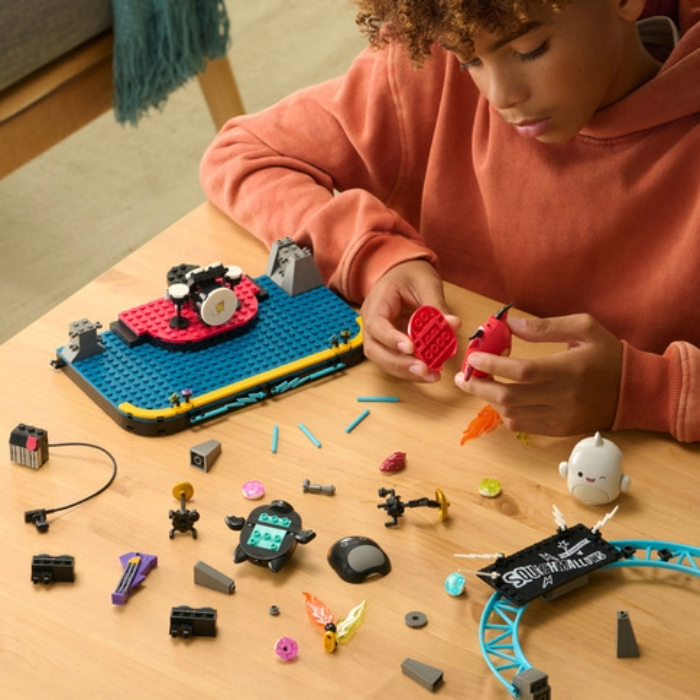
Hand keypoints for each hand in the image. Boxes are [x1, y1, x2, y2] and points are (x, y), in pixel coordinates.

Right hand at [360, 260, 459, 381]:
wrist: (400, 272)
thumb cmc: (410, 274)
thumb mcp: (426, 283)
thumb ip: (437, 306)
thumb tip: (453, 324)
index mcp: (378, 301)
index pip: (376, 324)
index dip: (391, 339)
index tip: (411, 348)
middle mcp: (371, 320)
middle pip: (374, 349)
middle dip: (399, 363)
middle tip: (424, 370)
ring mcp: (376, 334)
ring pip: (382, 359)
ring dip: (405, 371)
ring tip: (430, 376)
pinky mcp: (386, 343)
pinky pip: (393, 359)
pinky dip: (409, 369)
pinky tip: (428, 372)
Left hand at [454, 314, 622, 435]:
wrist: (635, 391)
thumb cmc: (608, 354)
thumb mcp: (584, 327)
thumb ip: (546, 326)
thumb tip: (511, 325)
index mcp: (568, 369)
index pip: (521, 372)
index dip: (492, 366)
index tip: (473, 358)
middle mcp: (562, 397)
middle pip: (509, 398)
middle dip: (479, 387)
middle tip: (464, 376)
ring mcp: (560, 418)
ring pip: (512, 415)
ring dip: (489, 400)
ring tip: (480, 385)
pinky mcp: (560, 430)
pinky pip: (523, 427)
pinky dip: (506, 414)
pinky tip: (501, 400)